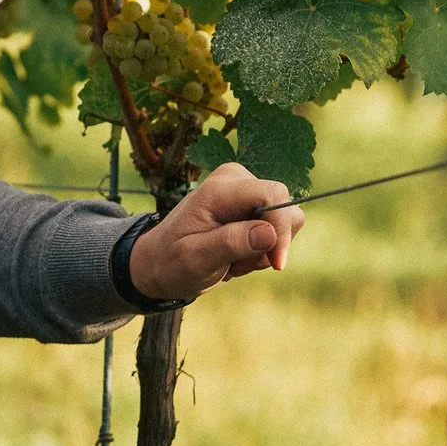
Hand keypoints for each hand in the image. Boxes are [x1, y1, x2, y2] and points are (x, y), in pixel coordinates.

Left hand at [127, 161, 305, 302]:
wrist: (160, 262)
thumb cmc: (172, 261)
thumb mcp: (195, 258)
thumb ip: (231, 243)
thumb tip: (270, 233)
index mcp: (218, 189)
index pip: (272, 194)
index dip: (281, 229)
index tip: (277, 263)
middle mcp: (235, 181)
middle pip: (284, 208)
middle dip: (270, 245)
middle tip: (236, 265)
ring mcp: (245, 191)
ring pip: (286, 221)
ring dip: (264, 251)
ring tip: (231, 261)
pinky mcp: (252, 205)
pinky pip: (278, 229)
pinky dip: (262, 250)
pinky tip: (235, 256)